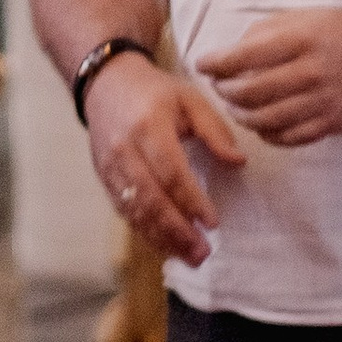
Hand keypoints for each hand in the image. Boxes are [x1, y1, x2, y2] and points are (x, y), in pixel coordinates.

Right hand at [85, 51, 245, 266]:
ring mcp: (109, 165)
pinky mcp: (103, 176)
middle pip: (150, 197)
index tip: (213, 223)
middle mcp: (124, 149)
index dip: (191, 200)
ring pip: (134, 209)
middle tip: (203, 253)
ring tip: (189, 258)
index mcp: (149, 126)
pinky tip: (165, 246)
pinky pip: (123, 209)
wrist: (105, 83)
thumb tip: (238, 162)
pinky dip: (144, 231)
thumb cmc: (155, 92)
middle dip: (177, 230)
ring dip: (161, 237)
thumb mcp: (190, 100)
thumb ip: (215, 131)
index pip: (171, 171)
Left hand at [205, 6, 341, 148]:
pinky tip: (261, 124)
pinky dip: (269, 134)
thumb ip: (268, 32)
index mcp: (304, 40)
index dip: (216, 63)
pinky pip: (292, 137)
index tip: (203, 64)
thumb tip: (233, 53)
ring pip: (268, 120)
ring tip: (235, 106)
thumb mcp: (307, 16)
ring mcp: (325, 102)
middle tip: (219, 87)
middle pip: (252, 92)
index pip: (245, 56)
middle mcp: (313, 72)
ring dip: (242, 115)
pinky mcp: (335, 123)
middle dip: (226, 91)